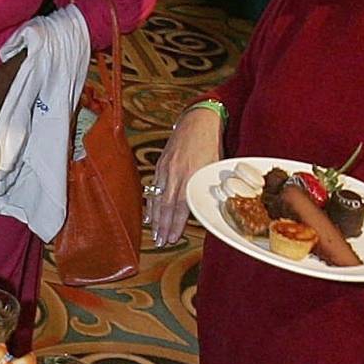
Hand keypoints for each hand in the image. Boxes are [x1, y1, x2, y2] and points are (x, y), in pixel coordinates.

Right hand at [145, 105, 225, 244]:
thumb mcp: (214, 167)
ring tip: (154, 235)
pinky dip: (150, 203)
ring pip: (157, 199)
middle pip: (166, 206)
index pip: (181, 207)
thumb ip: (206, 187)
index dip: (175, 225)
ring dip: (155, 219)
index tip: (172, 238)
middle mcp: (176, 174)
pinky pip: (153, 188)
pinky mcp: (161, 165)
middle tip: (160, 243)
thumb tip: (205, 208)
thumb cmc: (210, 144)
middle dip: (162, 227)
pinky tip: (149, 216)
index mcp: (191, 176)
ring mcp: (165, 169)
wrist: (198, 121)